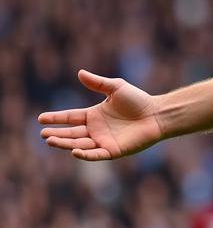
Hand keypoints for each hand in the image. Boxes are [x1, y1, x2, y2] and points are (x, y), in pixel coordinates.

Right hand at [38, 70, 162, 160]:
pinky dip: (85, 154)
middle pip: (71, 133)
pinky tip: (74, 151)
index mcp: (94, 115)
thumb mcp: (116, 88)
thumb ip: (97, 83)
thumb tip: (80, 73)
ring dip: (65, 143)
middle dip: (56, 134)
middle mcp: (96, 129)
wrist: (157, 114)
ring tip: (50, 140)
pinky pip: (96, 154)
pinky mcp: (113, 150)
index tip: (40, 119)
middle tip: (43, 134)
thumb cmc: (138, 100)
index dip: (56, 118)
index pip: (70, 118)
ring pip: (79, 144)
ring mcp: (103, 141)